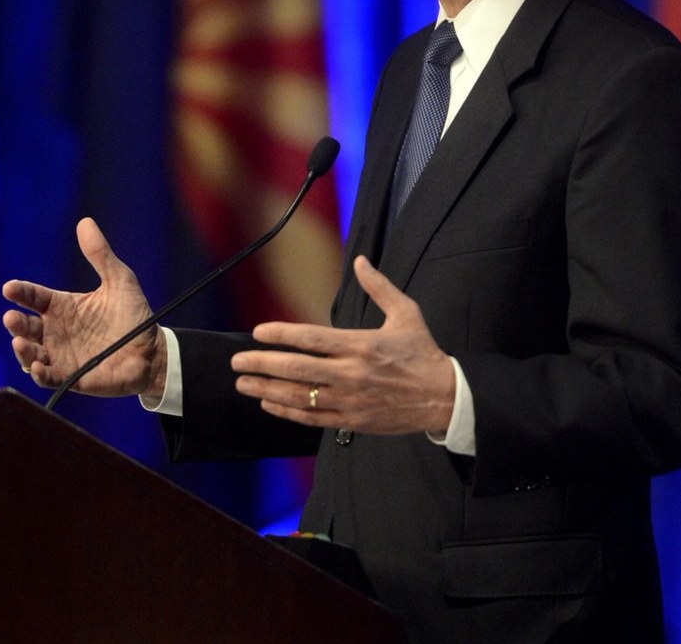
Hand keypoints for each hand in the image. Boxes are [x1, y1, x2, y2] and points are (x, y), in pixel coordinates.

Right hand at [1, 218, 166, 398]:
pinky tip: (38, 366)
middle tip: (12, 317)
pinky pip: (49, 377)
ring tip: (20, 341)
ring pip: (31, 352)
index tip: (10, 287)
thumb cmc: (134, 315)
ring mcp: (61, 355)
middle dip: (16, 323)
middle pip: (27, 326)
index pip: (35, 297)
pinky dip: (40, 373)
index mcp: (64, 307)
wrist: (152, 350)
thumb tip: (85, 222)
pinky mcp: (71, 376)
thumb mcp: (119, 280)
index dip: (21, 292)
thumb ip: (100, 255)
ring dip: (22, 349)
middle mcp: (57, 331)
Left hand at [231, 255, 454, 435]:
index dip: (281, 335)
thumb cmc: (422, 352)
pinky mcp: (352, 420)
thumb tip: (361, 261)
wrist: (443, 396)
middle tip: (237, 362)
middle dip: (262, 364)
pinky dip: (287, 412)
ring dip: (267, 390)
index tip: (258, 332)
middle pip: (296, 369)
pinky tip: (269, 404)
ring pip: (299, 397)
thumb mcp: (406, 313)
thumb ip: (379, 286)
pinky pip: (312, 418)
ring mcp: (349, 399)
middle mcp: (350, 373)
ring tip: (244, 384)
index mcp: (360, 345)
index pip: (311, 339)